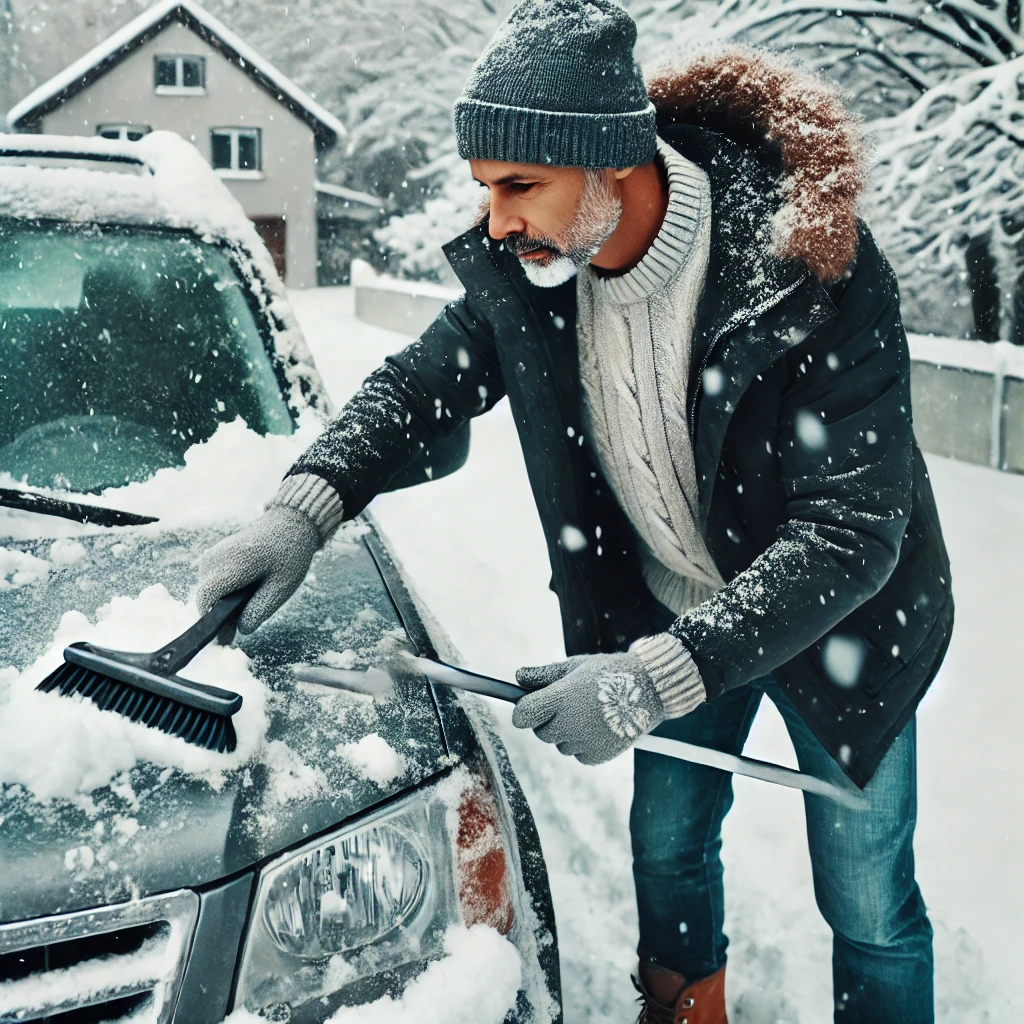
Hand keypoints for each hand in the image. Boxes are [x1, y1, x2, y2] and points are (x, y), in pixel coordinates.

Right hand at [196, 505, 321, 635]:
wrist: (289, 524)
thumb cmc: (289, 555)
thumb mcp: (281, 587)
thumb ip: (259, 610)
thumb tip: (240, 630)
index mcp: (231, 564)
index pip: (206, 599)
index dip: (213, 622)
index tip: (227, 637)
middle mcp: (214, 558)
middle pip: (205, 597)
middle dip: (219, 614)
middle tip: (243, 623)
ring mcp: (211, 554)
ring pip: (206, 589)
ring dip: (221, 601)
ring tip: (247, 604)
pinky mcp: (213, 554)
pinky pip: (210, 580)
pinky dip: (223, 590)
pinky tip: (244, 591)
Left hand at [512, 652, 665, 764]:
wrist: (650, 689)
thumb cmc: (609, 673)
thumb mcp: (575, 666)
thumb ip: (544, 675)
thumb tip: (518, 677)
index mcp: (561, 698)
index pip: (523, 715)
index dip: (522, 712)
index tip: (527, 708)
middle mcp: (570, 723)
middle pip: (541, 732)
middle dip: (548, 721)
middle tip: (568, 705)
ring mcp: (584, 742)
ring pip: (560, 745)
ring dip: (567, 733)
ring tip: (589, 714)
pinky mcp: (597, 756)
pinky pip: (578, 754)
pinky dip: (583, 744)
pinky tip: (598, 727)